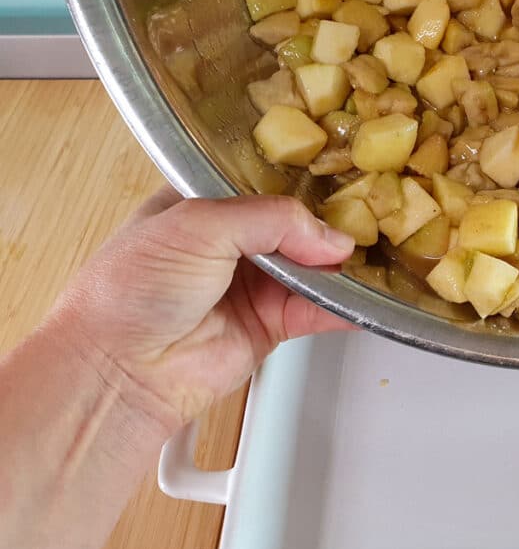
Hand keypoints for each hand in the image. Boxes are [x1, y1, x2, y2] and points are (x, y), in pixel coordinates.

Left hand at [53, 186, 355, 431]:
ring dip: (338, 266)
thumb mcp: (197, 226)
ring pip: (312, 268)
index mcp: (203, 203)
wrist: (119, 371)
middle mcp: (230, 243)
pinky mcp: (271, 325)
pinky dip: (343, 306)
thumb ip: (270, 220)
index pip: (264, 182)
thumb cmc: (129, 291)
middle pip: (297, 225)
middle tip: (364, 217)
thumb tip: (329, 238)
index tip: (340, 178)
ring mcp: (252, 285)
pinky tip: (364, 299)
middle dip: (328, 224)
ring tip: (369, 257)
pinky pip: (318, 311)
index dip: (300, 181)